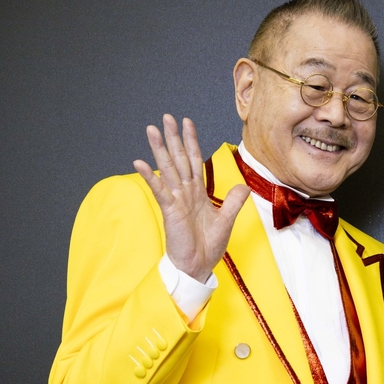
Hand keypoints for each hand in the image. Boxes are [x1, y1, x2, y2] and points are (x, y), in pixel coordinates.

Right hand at [134, 114, 249, 282]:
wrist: (198, 266)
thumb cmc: (207, 246)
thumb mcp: (226, 220)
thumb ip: (233, 201)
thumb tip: (243, 186)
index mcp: (197, 193)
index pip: (194, 161)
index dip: (191, 142)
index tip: (187, 123)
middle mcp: (185, 192)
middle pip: (179, 159)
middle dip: (173, 138)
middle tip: (166, 117)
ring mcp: (176, 200)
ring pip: (168, 169)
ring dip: (159, 149)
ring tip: (151, 129)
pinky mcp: (169, 210)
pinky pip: (160, 190)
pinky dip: (151, 176)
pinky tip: (140, 162)